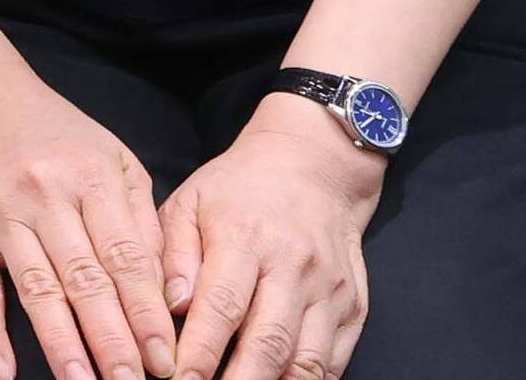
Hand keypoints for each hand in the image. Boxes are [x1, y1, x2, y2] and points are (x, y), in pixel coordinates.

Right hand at [0, 62, 171, 379]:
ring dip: (61, 345)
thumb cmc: (55, 134)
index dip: (148, 313)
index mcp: (93, 181)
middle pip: (85, 281)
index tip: (167, 357)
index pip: (127, 259)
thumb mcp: (114, 159)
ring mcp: (0, 217)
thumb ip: (143, 219)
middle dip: (113, 340)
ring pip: (36, 290)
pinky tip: (2, 369)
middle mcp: (46, 200)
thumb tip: (170, 288)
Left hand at [152, 101, 379, 379]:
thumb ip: (174, 254)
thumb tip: (171, 308)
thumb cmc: (238, 188)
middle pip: (268, 344)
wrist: (315, 167)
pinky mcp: (353, 307)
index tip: (175, 379)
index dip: (199, 351)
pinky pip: (333, 361)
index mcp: (246, 239)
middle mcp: (294, 268)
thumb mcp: (190, 202)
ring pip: (306, 361)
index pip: (222, 308)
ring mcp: (329, 291)